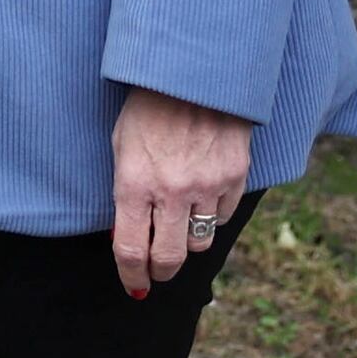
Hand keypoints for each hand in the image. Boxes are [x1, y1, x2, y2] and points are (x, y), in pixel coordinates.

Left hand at [111, 85, 252, 299]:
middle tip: (158, 271)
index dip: (131, 274)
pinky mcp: (234, 176)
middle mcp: (170, 191)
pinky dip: (212, 215)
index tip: (135, 284)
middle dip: (160, 271)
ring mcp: (206, 185)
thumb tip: (128, 232)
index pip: (130, 248)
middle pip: (168, 258)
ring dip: (187, 241)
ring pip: (199, 242)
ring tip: (179, 225)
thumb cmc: (148, 107)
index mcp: (133, 183)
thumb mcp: (122, 146)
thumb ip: (126, 191)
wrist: (194, 73)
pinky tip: (203, 197)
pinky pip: (223, 215)